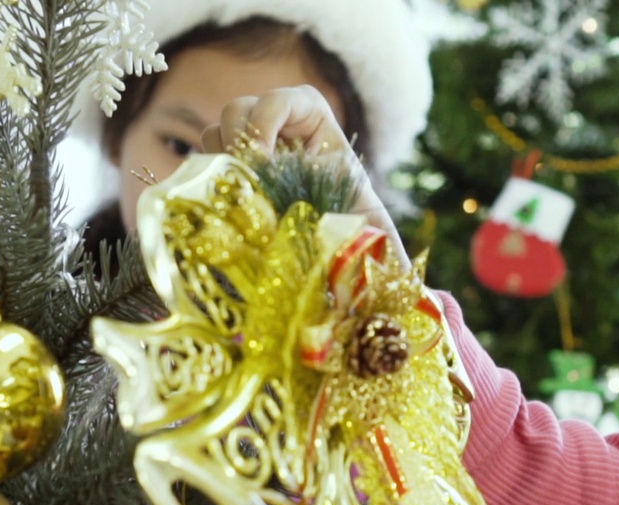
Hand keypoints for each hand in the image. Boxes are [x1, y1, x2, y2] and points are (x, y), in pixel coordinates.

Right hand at [201, 86, 406, 264]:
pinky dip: (205, 187)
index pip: (283, 100)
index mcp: (316, 126)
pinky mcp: (225, 175)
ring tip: (234, 206)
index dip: (266, 118)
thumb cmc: (358, 235)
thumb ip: (385, 246)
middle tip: (241, 187)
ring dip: (218, 168)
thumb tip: (417, 290)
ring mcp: (247, 151)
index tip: (261, 159)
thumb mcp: (374, 235)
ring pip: (213, 138)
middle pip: (237, 110)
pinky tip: (219, 215)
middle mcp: (278, 131)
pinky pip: (201, 168)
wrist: (330, 253)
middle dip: (235, 144)